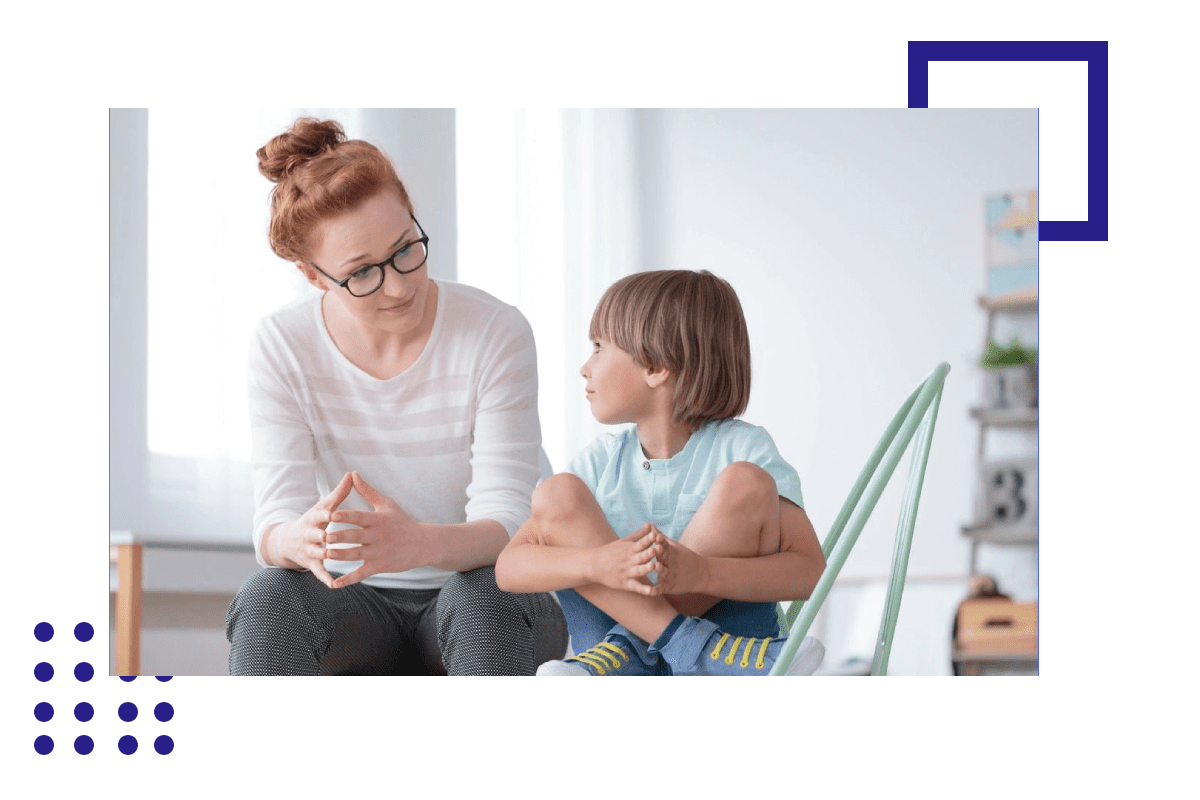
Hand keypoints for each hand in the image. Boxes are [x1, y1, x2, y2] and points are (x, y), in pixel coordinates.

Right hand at [263, 471, 353, 588]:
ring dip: (324, 554)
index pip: (318, 515)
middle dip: (321, 535)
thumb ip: (339, 493)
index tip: (332, 513)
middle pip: (315, 535)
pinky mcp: (311, 564)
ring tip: (333, 556)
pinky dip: (325, 578)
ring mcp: (309, 550)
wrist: (288, 541)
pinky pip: (319, 572)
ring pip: (317, 553)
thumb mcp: (323, 506)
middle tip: (329, 536)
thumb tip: (352, 473)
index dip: (324, 514)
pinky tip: (334, 584)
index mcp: (314, 519)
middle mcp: (309, 535)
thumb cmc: (314, 520)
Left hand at [325, 472, 435, 589]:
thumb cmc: (402, 522)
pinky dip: (348, 579)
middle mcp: (377, 536)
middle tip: (324, 536)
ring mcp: (378, 552)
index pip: (359, 517)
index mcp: (378, 520)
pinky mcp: (379, 566)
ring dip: (341, 555)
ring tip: (326, 555)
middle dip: (340, 536)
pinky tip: (334, 584)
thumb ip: (367, 491)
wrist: (422, 544)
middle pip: (356, 536)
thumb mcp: (387, 504)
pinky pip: (361, 574)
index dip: (345, 516)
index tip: (331, 514)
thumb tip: (353, 474)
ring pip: (356, 554)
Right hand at [588, 524, 661, 594]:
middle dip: (649, 553)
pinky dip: (643, 589)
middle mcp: (629, 560)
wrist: (593, 565)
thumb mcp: (624, 541)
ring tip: (654, 566)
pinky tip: (651, 591)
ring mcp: (627, 572)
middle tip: (657, 549)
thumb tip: (650, 524)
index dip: (648, 539)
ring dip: (646, 568)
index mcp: (630, 549)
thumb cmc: (610, 552)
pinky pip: (636, 587)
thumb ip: (639, 535)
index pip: (640, 543)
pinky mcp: (625, 584)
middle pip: (641, 556)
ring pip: (639, 570)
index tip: (655, 534)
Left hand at [646, 530, 709, 596]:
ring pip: (664, 572)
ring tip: (656, 566)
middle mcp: (670, 563)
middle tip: (656, 547)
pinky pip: (662, 588)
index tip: (656, 536)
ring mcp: (670, 575)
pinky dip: (656, 590)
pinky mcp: (669, 586)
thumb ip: (660, 538)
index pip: (665, 545)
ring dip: (660, 569)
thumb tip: (649, 525)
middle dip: (661, 552)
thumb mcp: (673, 547)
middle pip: (665, 557)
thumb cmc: (683, 558)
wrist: (700, 574)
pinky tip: (651, 591)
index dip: (661, 541)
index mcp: (670, 552)